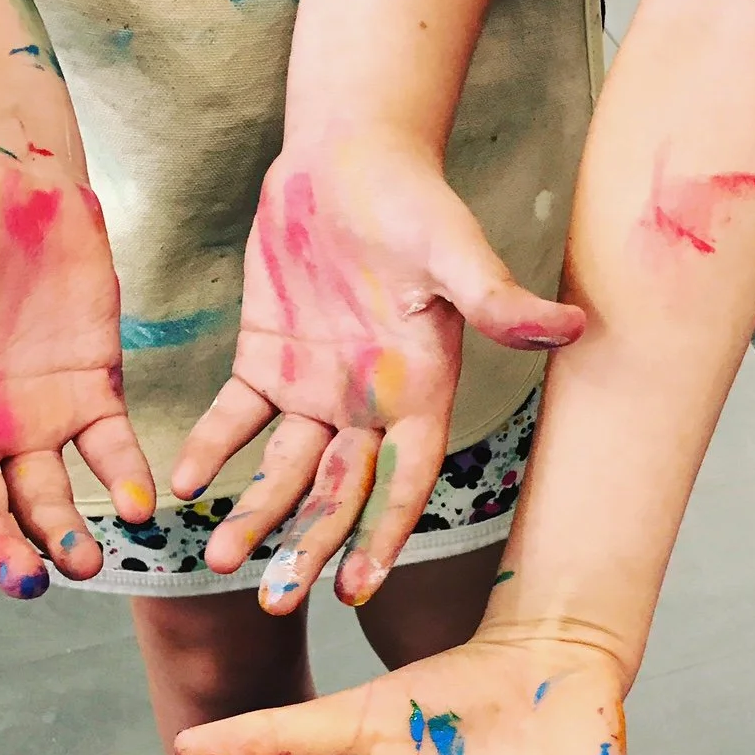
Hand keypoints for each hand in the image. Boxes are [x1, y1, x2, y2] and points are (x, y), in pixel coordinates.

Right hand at [0, 138, 152, 607]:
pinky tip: (140, 506)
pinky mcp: (92, 397)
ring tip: (87, 563)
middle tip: (26, 582)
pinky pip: (111, 453)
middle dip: (0, 552)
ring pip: (47, 498)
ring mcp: (32, 421)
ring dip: (65, 536)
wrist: (8, 187)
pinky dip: (127, 481)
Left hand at [172, 136, 584, 613]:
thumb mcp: (454, 251)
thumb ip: (497, 300)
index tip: (357, 588)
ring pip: (283, 469)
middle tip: (279, 599)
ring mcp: (317, 388)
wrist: (351, 156)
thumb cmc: (414, 201)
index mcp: (420, 392)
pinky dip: (212, 448)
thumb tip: (571, 327)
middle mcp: (369, 406)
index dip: (382, 535)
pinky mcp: (267, 359)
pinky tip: (183, 483)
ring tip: (219, 559)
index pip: (403, 480)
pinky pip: (236, 417)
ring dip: (255, 514)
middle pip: (338, 493)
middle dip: (309, 546)